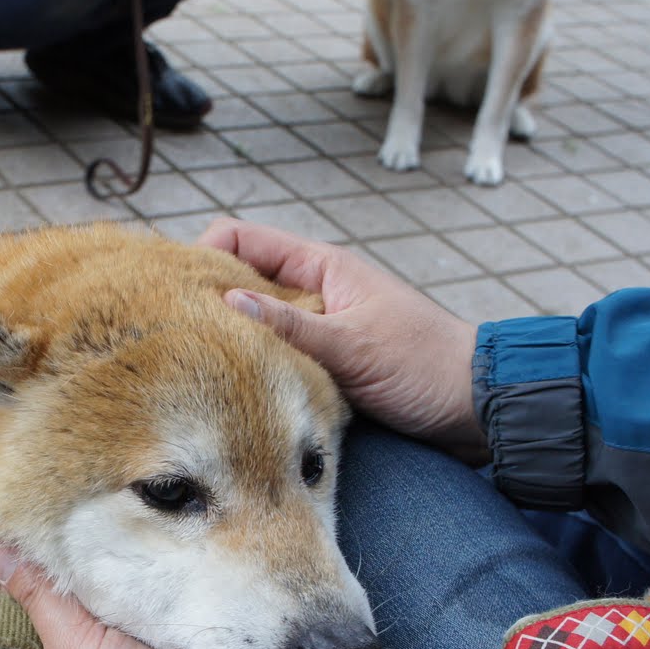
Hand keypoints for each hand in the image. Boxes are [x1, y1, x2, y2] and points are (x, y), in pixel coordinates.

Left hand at [0, 546, 203, 648]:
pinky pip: (161, 648)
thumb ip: (39, 598)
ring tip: (145, 574)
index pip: (43, 628)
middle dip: (104, 603)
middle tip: (115, 560)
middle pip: (89, 631)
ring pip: (127, 639)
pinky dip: (165, 629)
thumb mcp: (72, 641)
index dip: (54, 593)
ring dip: (138, 615)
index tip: (67, 557)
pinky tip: (169, 605)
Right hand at [199, 218, 487, 463]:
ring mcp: (317, 329)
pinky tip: (232, 390)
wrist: (477, 408)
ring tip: (193, 365)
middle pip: (242, 282)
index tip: (178, 291)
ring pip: (255, 324)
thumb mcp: (352, 345)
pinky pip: (275, 358)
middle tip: (172, 333)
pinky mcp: (324, 365)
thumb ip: (290, 327)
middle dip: (208, 302)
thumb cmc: (425, 366)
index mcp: (322, 268)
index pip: (244, 239)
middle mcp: (313, 293)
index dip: (205, 255)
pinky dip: (253, 368)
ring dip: (231, 341)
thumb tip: (226, 302)